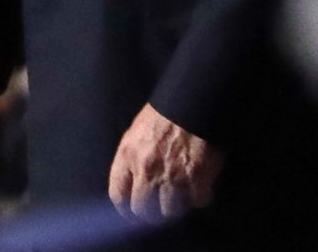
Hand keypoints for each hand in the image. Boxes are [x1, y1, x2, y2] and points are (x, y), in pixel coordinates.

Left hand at [108, 102, 221, 220]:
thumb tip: (132, 188)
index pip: (117, 194)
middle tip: (159, 207)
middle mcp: (147, 170)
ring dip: (176, 206)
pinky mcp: (198, 180)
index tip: (131, 214)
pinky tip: (200, 187)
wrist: (192, 103)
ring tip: (181, 196)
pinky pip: (197, 202)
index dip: (124, 209)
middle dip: (151, 212)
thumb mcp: (135, 134)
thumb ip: (130, 161)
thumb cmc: (161, 116)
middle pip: (143, 210)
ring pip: (170, 211)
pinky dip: (199, 198)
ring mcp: (173, 177)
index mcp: (127, 156)